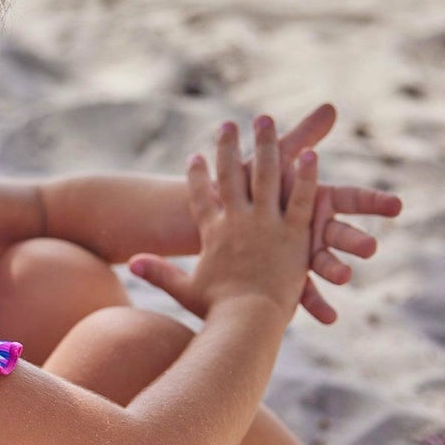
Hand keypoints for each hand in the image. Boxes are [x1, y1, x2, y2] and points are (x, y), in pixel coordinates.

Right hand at [128, 116, 319, 324]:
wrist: (246, 322)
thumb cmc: (216, 311)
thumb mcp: (184, 290)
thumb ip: (159, 273)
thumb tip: (131, 264)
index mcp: (212, 233)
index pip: (200, 196)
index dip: (196, 175)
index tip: (193, 156)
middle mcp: (237, 221)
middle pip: (231, 175)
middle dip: (228, 147)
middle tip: (229, 124)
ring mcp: (266, 225)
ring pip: (267, 176)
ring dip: (267, 146)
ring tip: (266, 121)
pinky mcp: (294, 234)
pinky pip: (302, 198)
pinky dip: (306, 175)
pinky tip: (312, 152)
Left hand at [254, 103, 402, 324]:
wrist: (230, 220)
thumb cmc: (258, 187)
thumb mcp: (281, 161)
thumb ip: (306, 136)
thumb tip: (330, 107)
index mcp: (316, 201)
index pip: (351, 199)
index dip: (374, 202)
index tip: (397, 206)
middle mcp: (314, 228)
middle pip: (339, 232)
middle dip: (354, 239)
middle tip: (370, 247)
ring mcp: (301, 252)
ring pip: (323, 262)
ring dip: (334, 270)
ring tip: (345, 278)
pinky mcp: (287, 272)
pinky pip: (301, 290)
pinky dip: (315, 304)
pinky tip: (329, 319)